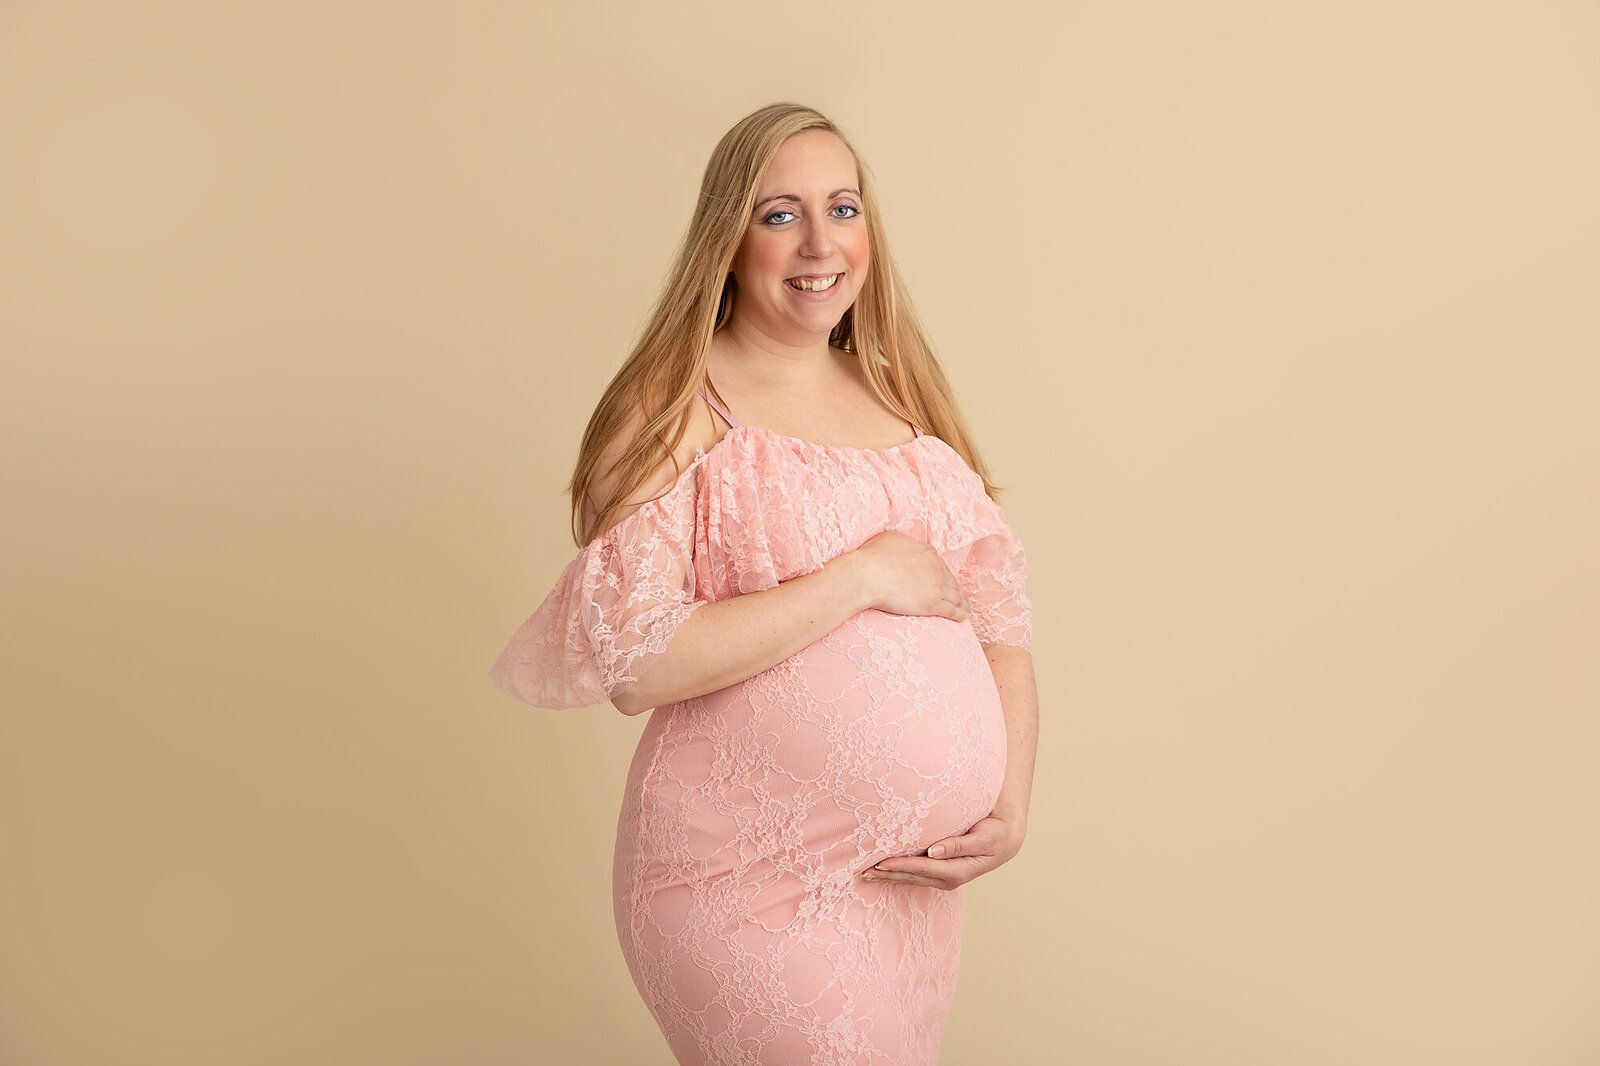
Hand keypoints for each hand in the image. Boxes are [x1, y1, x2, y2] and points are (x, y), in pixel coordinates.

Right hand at [851, 530, 969, 620]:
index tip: (946, 580)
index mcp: (927, 552)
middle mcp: (936, 568)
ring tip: (966, 608)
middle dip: (957, 589)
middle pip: (951, 580)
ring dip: (963, 602)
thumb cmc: (873, 557)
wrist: (870, 575)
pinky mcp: (933, 604)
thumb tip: (904, 544)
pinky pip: (952, 610)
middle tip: (962, 596)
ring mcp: (937, 586)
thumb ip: (903, 541)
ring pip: (955, 595)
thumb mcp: (890, 538)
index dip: (944, 573)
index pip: (940, 564)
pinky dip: (960, 613)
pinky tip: (964, 616)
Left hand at [859, 811, 1026, 890]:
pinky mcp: (940, 871)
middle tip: (862, 870)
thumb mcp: (982, 839)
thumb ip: (958, 845)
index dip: (901, 866)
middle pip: (912, 877)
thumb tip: (933, 852)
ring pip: (911, 878)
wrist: (1005, 841)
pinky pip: (915, 874)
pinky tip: (884, 870)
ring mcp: (943, 877)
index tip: (881, 863)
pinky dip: (898, 872)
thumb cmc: (994, 835)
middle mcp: (948, 877)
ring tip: (866, 872)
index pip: (922, 869)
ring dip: (889, 876)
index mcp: (957, 871)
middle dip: (888, 874)